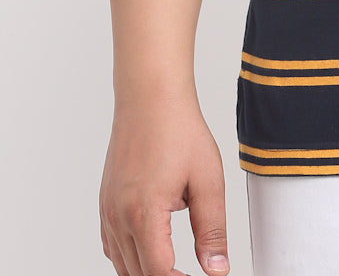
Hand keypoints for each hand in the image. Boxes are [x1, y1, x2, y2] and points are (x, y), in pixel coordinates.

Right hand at [100, 97, 229, 275]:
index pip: (158, 272)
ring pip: (121, 263)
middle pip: (137, 273)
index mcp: (144, 213)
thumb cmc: (179, 130)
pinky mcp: (104, 203)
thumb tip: (217, 269)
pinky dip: (129, 256)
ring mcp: (107, 210)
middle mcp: (118, 216)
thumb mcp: (207, 180)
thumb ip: (212, 230)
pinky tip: (151, 247)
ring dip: (146, 269)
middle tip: (190, 271)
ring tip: (176, 264)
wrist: (150, 98)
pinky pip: (111, 245)